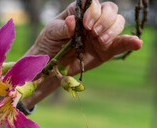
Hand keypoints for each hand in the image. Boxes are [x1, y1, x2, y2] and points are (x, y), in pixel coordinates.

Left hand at [26, 0, 142, 75]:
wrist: (50, 64)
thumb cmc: (49, 43)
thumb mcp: (51, 32)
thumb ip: (62, 27)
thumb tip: (72, 21)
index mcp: (80, 12)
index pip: (94, 4)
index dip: (93, 12)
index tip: (85, 24)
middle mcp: (94, 21)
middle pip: (110, 10)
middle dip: (105, 20)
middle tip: (93, 32)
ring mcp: (101, 35)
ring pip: (118, 23)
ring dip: (112, 30)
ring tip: (100, 41)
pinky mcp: (106, 50)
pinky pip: (121, 44)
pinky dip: (131, 42)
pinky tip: (136, 43)